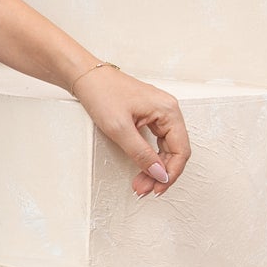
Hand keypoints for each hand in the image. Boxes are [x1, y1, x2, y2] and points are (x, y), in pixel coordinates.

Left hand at [72, 63, 189, 197]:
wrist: (86, 77)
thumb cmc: (101, 93)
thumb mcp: (119, 129)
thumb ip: (141, 153)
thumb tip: (159, 174)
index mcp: (168, 110)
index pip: (181, 150)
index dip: (170, 173)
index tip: (157, 188)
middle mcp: (168, 110)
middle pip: (175, 151)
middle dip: (161, 173)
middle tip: (145, 189)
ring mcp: (159, 112)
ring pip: (166, 148)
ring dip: (155, 167)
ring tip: (141, 183)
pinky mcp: (149, 115)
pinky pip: (157, 141)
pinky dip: (150, 156)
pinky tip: (142, 168)